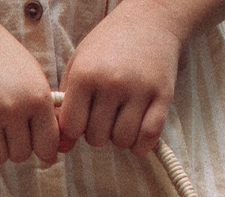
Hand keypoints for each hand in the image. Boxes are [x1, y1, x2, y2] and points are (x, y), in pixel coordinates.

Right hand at [0, 18, 58, 164]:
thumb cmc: (4, 62)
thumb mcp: (33, 80)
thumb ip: (46, 115)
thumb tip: (52, 155)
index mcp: (37, 96)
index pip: (47, 144)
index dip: (42, 149)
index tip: (36, 146)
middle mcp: (13, 107)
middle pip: (20, 155)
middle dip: (15, 146)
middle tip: (7, 127)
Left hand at [58, 3, 182, 156]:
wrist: (151, 19)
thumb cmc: (107, 47)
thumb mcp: (77, 67)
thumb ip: (64, 107)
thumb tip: (60, 148)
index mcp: (85, 76)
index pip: (72, 128)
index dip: (75, 128)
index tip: (83, 116)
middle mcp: (111, 82)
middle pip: (96, 137)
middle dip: (97, 132)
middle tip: (104, 114)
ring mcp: (139, 89)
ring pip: (122, 140)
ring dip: (119, 137)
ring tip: (120, 119)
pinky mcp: (164, 94)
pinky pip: (149, 135)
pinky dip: (141, 144)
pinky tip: (137, 136)